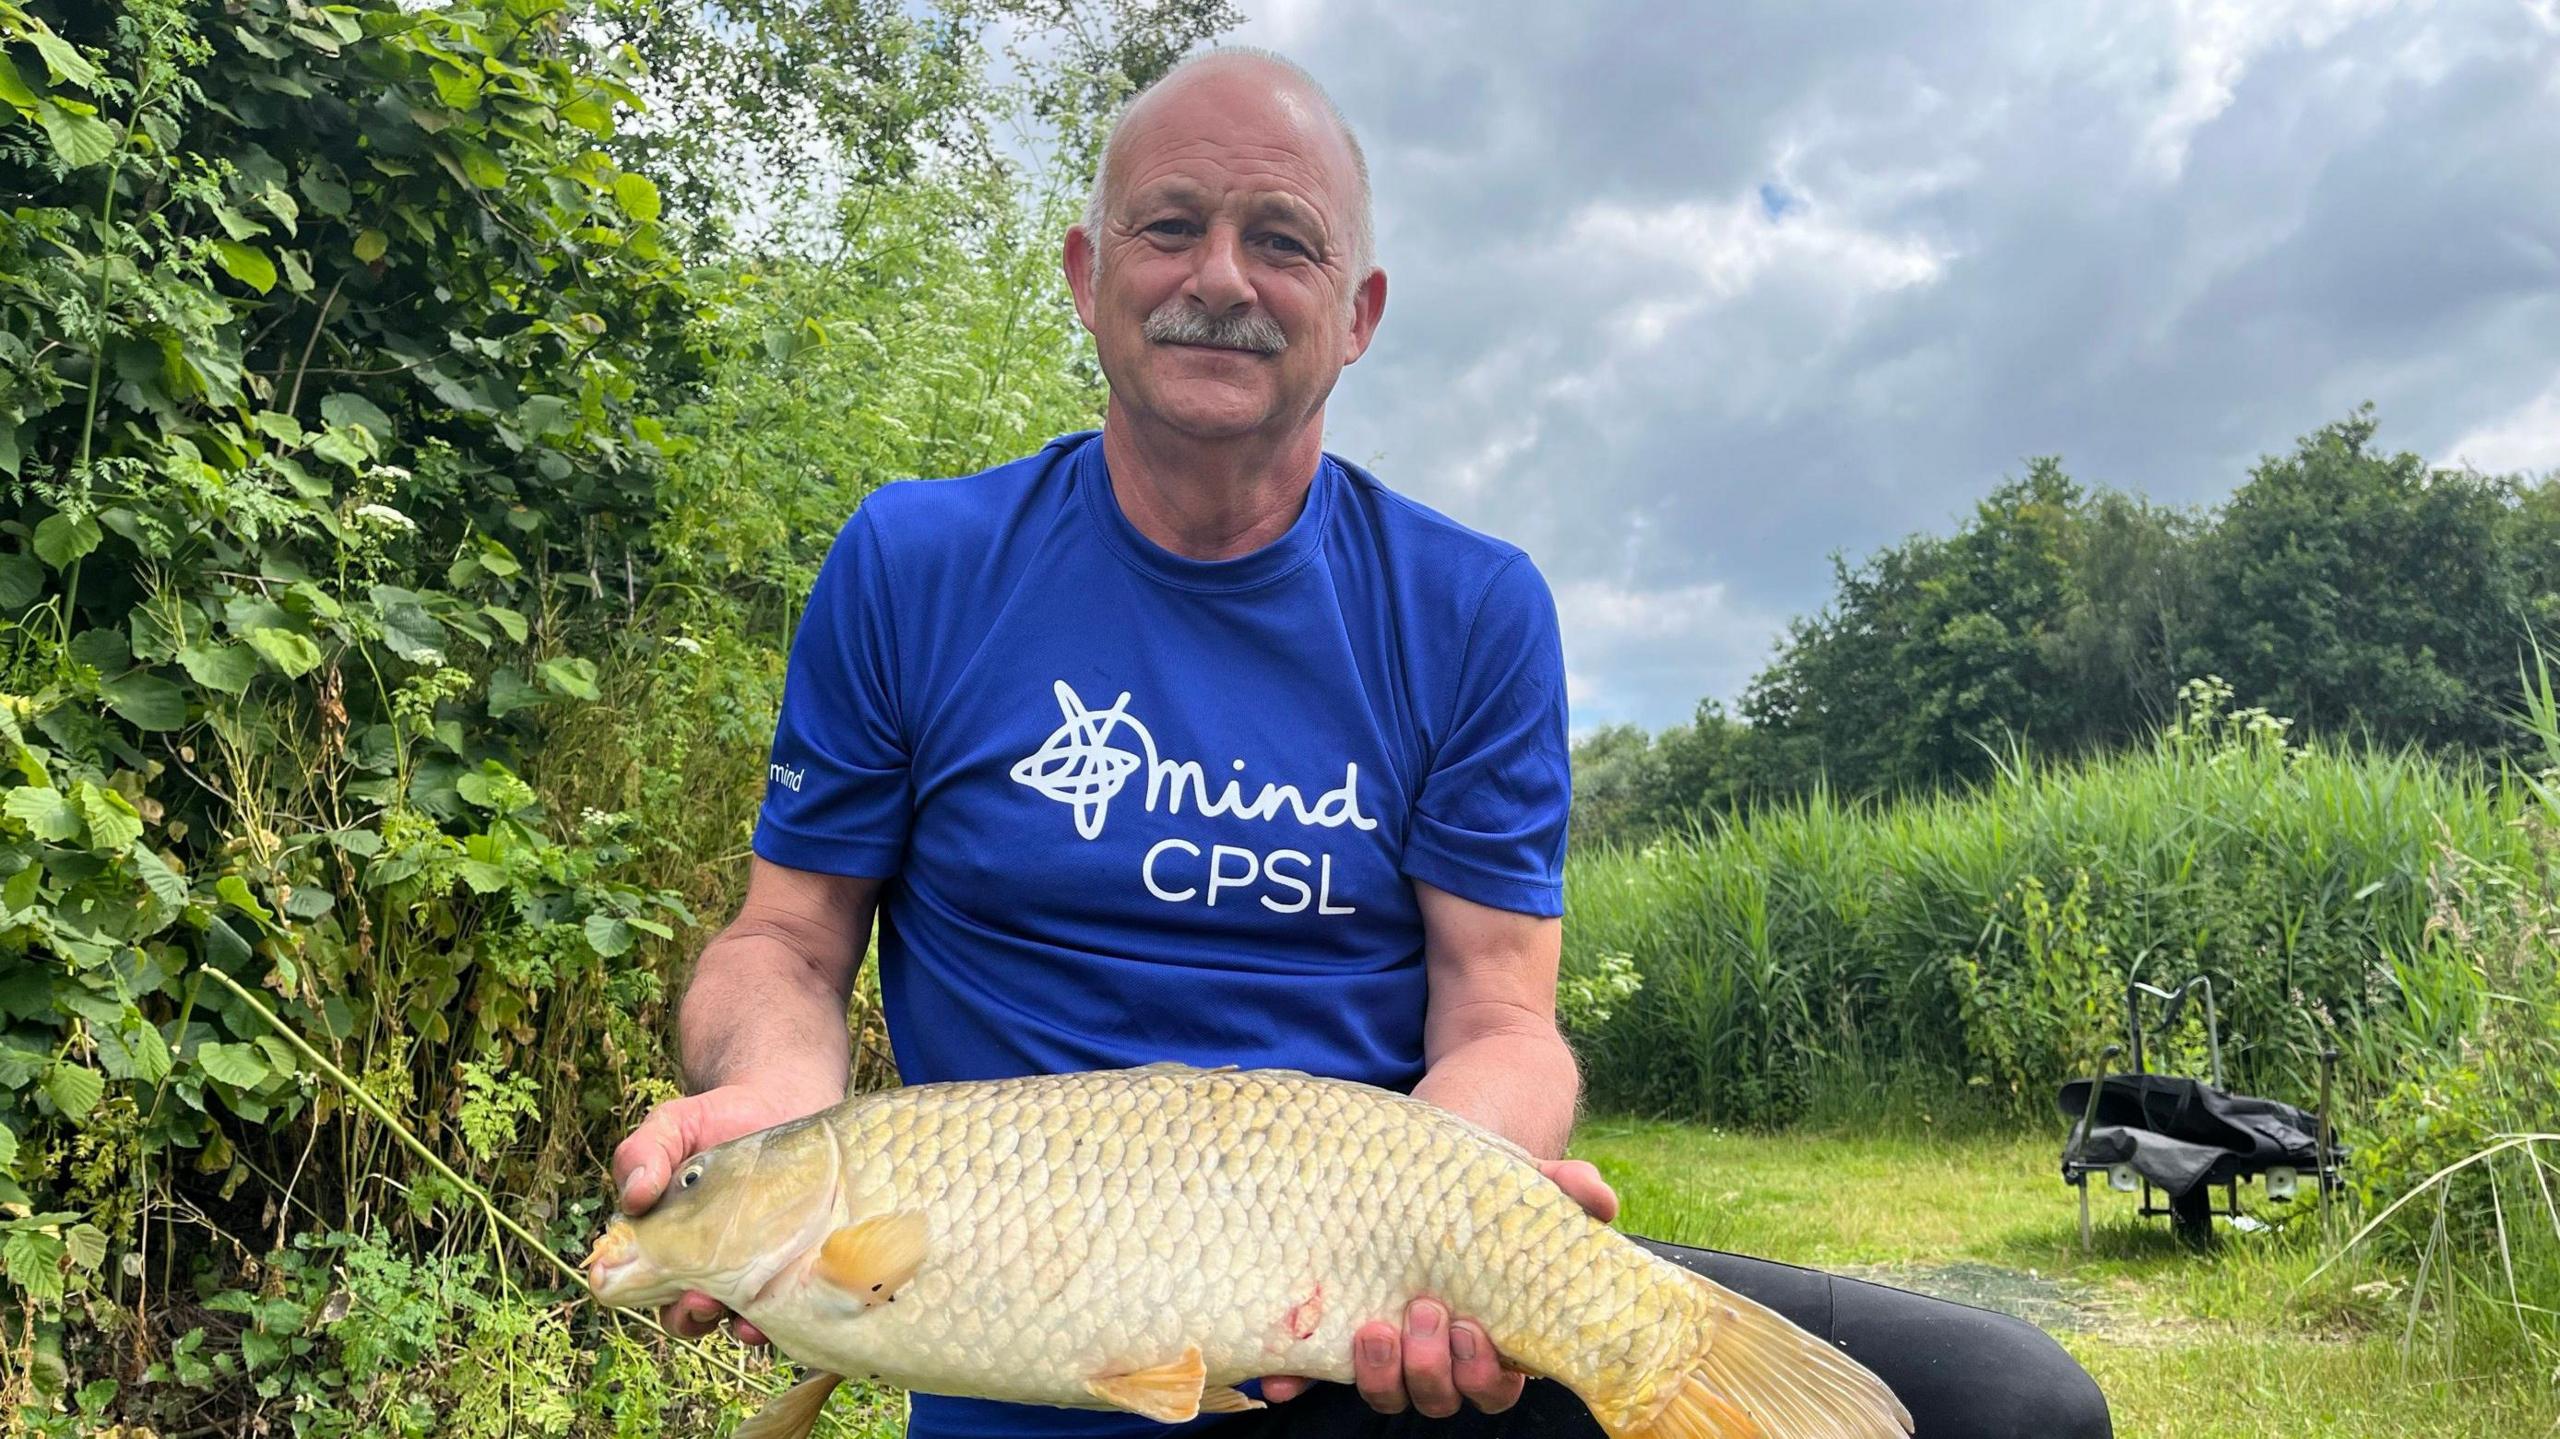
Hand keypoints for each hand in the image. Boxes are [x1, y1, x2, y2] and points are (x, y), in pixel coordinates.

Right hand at [609, 1081, 836, 1344]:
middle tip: (701, 1299)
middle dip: (691, 1315)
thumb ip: (643, 1152)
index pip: (643, 1283)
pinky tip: (791, 1303)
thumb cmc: (718, 1119)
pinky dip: (786, 1311)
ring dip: (737, 1325)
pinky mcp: (794, 1259)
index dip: (643, 1292)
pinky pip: (787, 1300)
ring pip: (736, 1315)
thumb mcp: (672, 1125)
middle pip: (686, 1311)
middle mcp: (705, 1262)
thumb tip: (632, 1196)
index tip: (653, 1285)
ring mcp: (752, 1264)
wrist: (783, 1101)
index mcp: (666, 1240)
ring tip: (745, 1319)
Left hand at [1260, 1159, 1619, 1414]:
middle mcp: (1438, 1355)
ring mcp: (1386, 1348)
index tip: (1474, 1327)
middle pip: (1440, 1397)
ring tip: (1373, 1326)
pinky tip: (1281, 1374)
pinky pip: (1313, 1375)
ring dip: (1379, 1374)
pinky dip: (1296, 1381)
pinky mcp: (1333, 1334)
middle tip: (1426, 1314)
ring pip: (1386, 1394)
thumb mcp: (1521, 1185)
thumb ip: (1566, 1190)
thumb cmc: (1480, 1191)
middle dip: (1433, 1370)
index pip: (1497, 1383)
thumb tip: (1596, 1195)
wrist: (1416, 1165)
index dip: (1486, 1371)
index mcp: (1491, 1337)